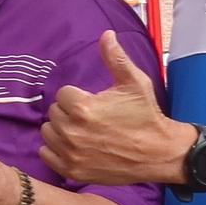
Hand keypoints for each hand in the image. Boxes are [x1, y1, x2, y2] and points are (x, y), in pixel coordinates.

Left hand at [39, 31, 186, 187]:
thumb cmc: (146, 116)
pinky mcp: (71, 170)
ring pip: (48, 132)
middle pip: (54, 112)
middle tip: (91, 117)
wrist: (159, 153)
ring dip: (61, 130)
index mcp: (84, 108)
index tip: (94, 103)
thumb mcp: (134, 83)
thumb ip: (115, 58)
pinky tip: (75, 146)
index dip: (78, 96)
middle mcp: (73, 131)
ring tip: (83, 131)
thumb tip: (106, 34)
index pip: (63, 94)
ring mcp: (71, 153)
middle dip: (70, 112)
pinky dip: (56, 150)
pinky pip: (46, 154)